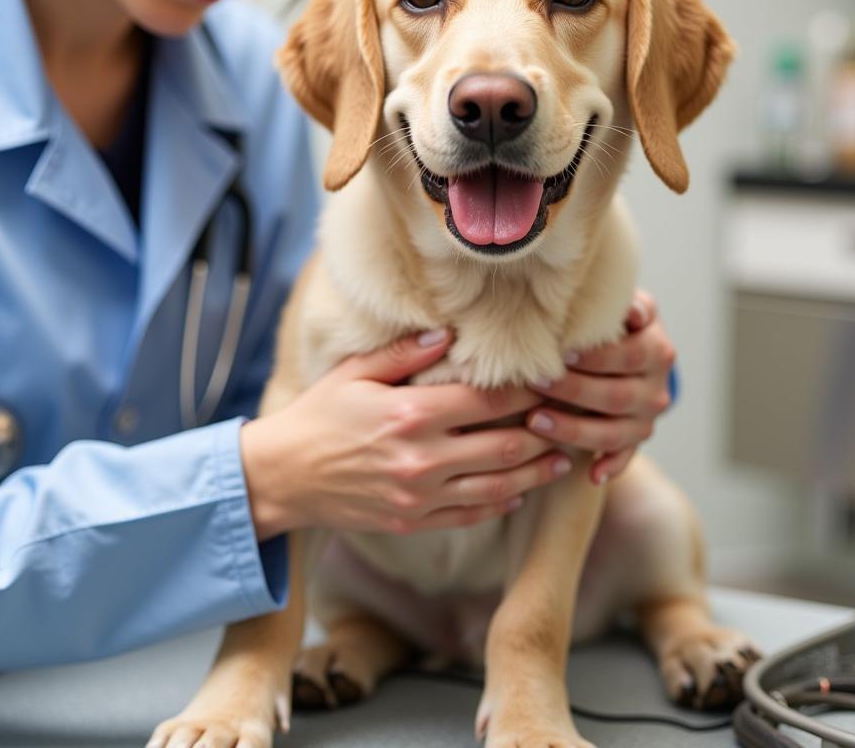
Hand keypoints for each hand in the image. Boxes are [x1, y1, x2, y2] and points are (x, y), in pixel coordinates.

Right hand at [240, 330, 570, 539]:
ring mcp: (420, 496)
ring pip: (498, 486)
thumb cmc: (318, 416)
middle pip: (505, 445)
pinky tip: (520, 491)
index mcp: (410, 414)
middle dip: (544, 431)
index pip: (488, 401)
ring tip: (562, 460)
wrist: (284, 476)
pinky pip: (471, 515)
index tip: (552, 380)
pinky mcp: (413, 521)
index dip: (527, 391)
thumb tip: (449, 333)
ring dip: (536, 472)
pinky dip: (502, 504)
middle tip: (570, 419)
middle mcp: (422, 458)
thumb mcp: (354, 373)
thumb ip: (404, 353)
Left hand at [525, 290, 675, 485]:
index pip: (629, 355)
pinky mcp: (635, 440)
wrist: (630, 350)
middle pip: (616, 395)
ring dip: (574, 430)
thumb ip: (622, 303)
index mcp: (656, 350)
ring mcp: (646, 418)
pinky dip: (610, 467)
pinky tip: (590, 474)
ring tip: (535, 422)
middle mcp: (656, 388)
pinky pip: (624, 457)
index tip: (561, 353)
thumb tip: (632, 311)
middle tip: (535, 384)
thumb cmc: (614, 322)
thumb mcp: (621, 306)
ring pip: (614, 432)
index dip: (596, 357)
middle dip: (573, 391)